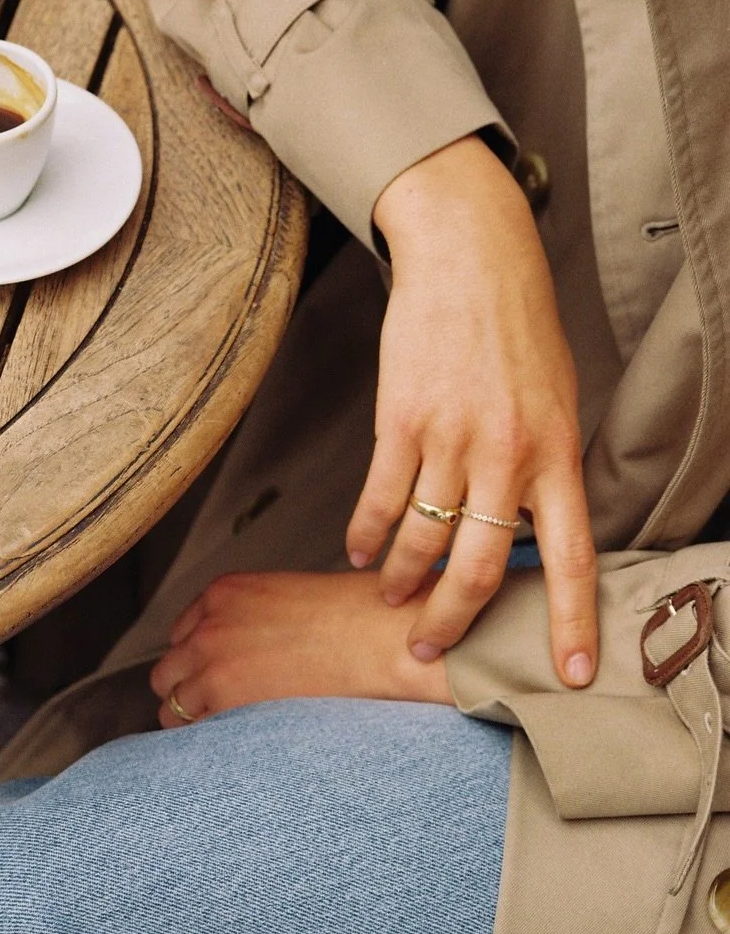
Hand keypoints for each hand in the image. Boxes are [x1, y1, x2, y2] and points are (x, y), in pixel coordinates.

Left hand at [148, 569, 450, 725]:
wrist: (377, 637)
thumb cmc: (354, 619)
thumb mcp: (287, 599)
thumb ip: (252, 621)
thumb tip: (244, 657)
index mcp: (223, 593)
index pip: (181, 635)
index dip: (198, 662)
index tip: (216, 679)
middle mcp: (207, 623)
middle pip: (167, 671)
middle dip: (188, 691)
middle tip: (219, 712)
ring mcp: (211, 659)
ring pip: (171, 705)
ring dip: (194, 721)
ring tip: (230, 735)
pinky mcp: (225, 695)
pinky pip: (193, 730)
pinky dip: (207, 740)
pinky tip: (235, 746)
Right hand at [349, 135, 596, 687]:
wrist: (471, 258)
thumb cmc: (518, 329)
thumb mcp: (558, 402)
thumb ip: (545, 469)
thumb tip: (529, 532)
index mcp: (558, 455)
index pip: (573, 557)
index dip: (574, 622)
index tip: (573, 675)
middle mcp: (508, 454)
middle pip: (482, 566)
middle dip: (453, 619)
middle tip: (429, 646)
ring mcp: (451, 437)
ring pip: (421, 537)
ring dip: (400, 578)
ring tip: (390, 594)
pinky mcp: (401, 419)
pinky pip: (379, 497)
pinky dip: (365, 534)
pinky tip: (359, 550)